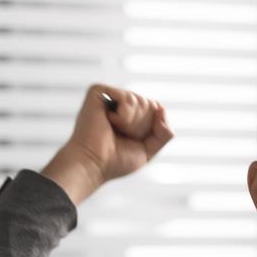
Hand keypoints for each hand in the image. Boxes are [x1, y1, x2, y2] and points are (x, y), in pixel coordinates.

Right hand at [41, 84, 174, 203]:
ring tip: (114, 130)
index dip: (151, 129)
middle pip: (150, 104)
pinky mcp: (97, 92)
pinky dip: (123, 115)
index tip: (132, 141)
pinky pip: (126, 97)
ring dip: (132, 123)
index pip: (156, 109)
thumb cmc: (115, 161)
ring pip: (139, 100)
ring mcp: (108, 97)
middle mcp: (119, 103)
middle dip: (141, 126)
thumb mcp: (148, 150)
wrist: (93, 165)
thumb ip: (164, 133)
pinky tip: (109, 121)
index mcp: (131, 115)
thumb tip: (162, 108)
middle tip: (121, 136)